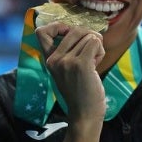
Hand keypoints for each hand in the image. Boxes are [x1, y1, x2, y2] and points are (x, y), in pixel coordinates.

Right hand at [35, 22, 105, 141]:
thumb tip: (83, 29)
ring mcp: (66, 62)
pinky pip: (95, 42)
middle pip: (75, 29)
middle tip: (90, 55)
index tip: (69, 34)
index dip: (58, 26)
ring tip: (92, 64)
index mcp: (49, 60)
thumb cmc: (81, 92)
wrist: (85, 115)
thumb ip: (68, 52)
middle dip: (88, 38)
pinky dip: (100, 51)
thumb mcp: (67, 70)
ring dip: (96, 47)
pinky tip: (96, 65)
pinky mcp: (81, 64)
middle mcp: (54, 59)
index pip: (42, 31)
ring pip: (88, 36)